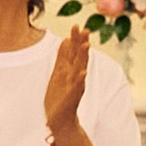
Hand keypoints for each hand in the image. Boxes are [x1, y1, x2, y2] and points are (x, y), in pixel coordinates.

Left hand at [42, 26, 90, 145]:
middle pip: (79, 57)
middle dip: (81, 43)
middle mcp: (75, 76)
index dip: (75, 39)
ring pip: (80, 68)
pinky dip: (80, 80)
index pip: (74, 51)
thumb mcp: (58, 73)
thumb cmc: (59, 97)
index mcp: (70, 70)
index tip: (76, 25)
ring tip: (86, 46)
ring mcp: (75, 86)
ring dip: (84, 57)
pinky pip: (77, 87)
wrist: (60, 119)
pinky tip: (83, 73)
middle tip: (84, 29)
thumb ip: (62, 58)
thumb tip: (65, 41)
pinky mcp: (72, 97)